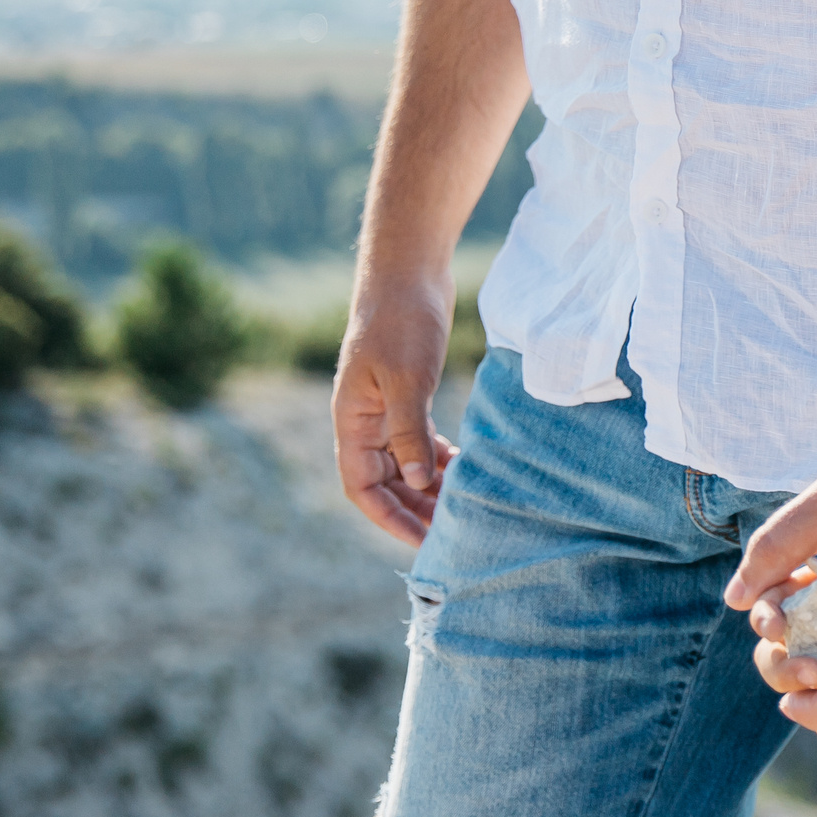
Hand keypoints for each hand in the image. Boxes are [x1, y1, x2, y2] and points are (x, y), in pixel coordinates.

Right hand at [332, 271, 460, 545]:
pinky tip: (464, 468)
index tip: (420, 541)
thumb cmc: (401, 323)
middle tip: (452, 534)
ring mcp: (385, 409)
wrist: (409, 274)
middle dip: (414, 509)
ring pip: (404, 464)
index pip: (361, 487)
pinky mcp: (408, 396)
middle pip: (385, 482)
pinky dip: (439, 458)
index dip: (388, 517)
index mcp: (352, 422)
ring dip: (429, 486)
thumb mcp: (407, 381)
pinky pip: (419, 441)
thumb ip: (410, 433)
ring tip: (463, 506)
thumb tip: (421, 483)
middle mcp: (364, 422)